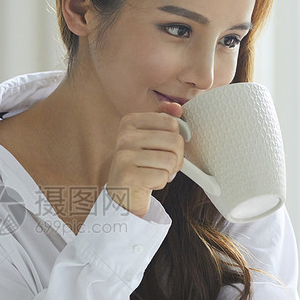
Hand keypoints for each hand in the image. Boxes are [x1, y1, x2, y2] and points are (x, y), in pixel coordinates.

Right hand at [106, 102, 184, 216]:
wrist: (123, 193)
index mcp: (129, 121)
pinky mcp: (127, 176)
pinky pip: (162, 176)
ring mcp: (123, 156)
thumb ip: (163, 119)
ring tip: (154, 174)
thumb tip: (177, 107)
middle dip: (176, 158)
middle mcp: (124, 136)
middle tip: (163, 165)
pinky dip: (160, 183)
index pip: (171, 123)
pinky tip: (148, 183)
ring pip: (170, 160)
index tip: (163, 149)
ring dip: (168, 172)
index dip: (175, 139)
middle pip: (174, 141)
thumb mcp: (150, 138)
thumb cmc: (140, 164)